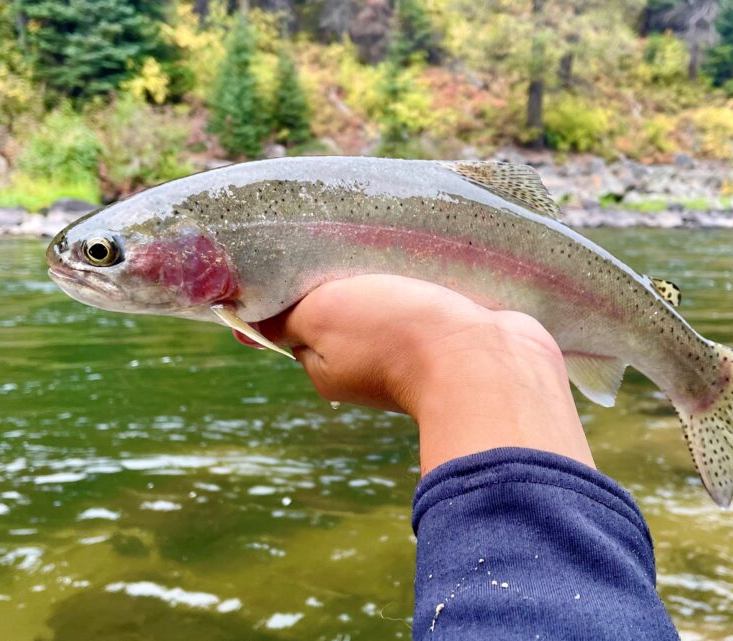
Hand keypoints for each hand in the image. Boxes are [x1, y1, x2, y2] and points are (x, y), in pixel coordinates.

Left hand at [253, 275, 594, 475]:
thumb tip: (244, 323)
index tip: (302, 255)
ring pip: (390, 305)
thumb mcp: (320, 316)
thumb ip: (281, 318)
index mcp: (327, 368)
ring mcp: (414, 356)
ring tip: (397, 249)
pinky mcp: (453, 339)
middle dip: (348, 277)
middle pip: (344, 312)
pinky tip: (432, 265)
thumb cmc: (395, 336)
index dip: (295, 290)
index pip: (296, 323)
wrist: (487, 362)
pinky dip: (428, 284)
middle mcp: (366, 368)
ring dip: (392, 277)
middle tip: (354, 244)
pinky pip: (431, 305)